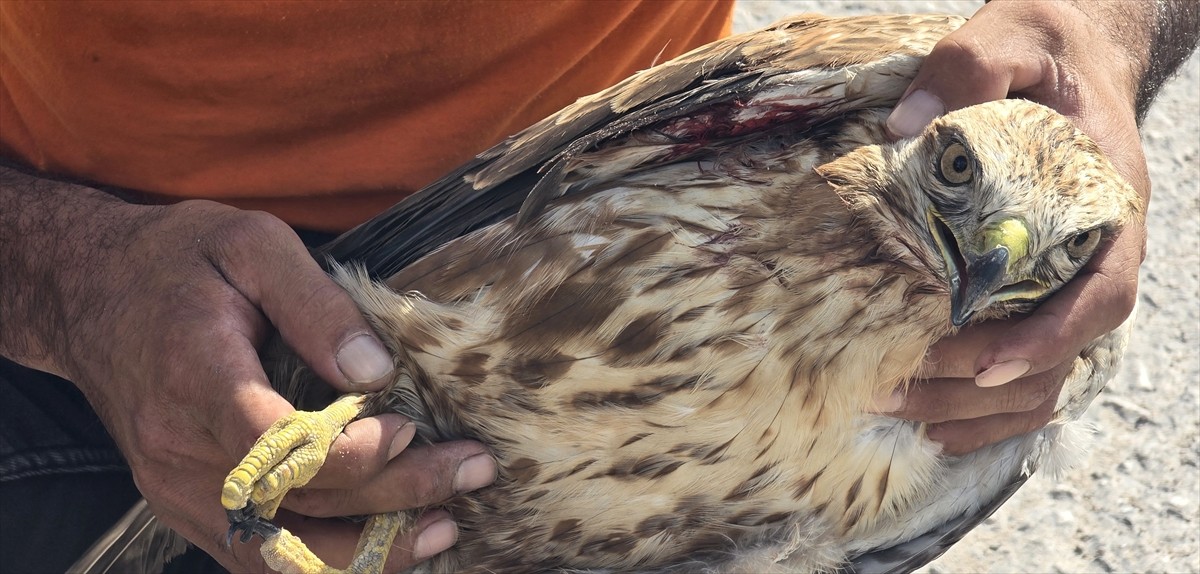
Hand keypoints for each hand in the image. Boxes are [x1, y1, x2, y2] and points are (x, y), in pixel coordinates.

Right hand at [0, 175, 495, 570]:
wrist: (90, 294)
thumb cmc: (178, 261)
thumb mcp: (251, 244)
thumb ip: (317, 304)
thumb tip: (377, 370)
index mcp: (196, 378)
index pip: (279, 445)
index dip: (355, 451)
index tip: (413, 425)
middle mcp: (180, 450)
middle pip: (297, 500)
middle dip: (397, 493)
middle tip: (472, 470)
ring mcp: (178, 489)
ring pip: (280, 550)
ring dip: (369, 551)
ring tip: (445, 528)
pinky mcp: (186, 505)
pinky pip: (259, 555)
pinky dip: (326, 559)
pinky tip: (386, 546)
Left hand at [880, 0, 1149, 454]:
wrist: (1068, 58)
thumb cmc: (1046, 52)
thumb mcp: (1016, 36)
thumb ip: (972, 65)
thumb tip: (906, 126)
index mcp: (1106, 206)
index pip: (1102, 294)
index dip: (1050, 338)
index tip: (984, 362)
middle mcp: (1093, 257)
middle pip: (1057, 354)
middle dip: (977, 385)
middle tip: (892, 388)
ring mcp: (1064, 280)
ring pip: (1038, 377)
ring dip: (968, 405)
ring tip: (890, 405)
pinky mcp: (1031, 291)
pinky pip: (1021, 369)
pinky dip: (978, 406)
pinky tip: (924, 418)